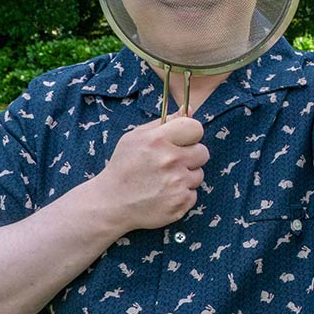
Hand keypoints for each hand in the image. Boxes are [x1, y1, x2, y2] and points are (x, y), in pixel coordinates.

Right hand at [93, 115, 207, 230]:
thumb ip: (165, 122)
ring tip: (164, 181)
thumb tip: (188, 109)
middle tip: (170, 163)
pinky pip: (193, 194)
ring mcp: (177, 183)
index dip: (190, 135)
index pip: (196, 128)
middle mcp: (170, 160)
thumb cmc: (124, 167)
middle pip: (203, 152)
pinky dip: (182, 195)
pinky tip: (164, 195)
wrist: (111, 204)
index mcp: (158, 140)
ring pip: (199, 174)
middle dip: (190, 157)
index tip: (182, 141)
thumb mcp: (136, 137)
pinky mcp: (181, 202)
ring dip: (186, 177)